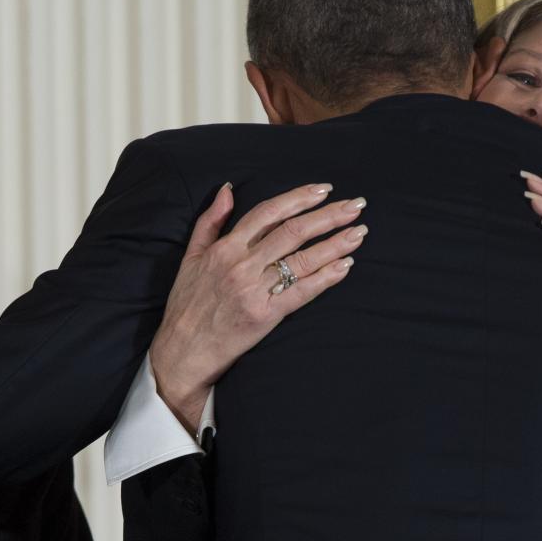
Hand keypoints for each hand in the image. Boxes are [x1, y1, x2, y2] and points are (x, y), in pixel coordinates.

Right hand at [150, 182, 366, 431]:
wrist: (182, 351)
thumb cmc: (186, 304)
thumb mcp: (190, 257)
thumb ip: (210, 221)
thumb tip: (228, 189)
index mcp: (225, 248)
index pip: (268, 213)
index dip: (298, 198)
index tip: (324, 190)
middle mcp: (241, 265)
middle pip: (293, 232)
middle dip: (328, 216)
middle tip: (355, 205)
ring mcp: (254, 291)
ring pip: (302, 260)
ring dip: (335, 244)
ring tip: (359, 232)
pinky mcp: (266, 316)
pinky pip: (302, 292)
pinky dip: (326, 277)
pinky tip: (345, 265)